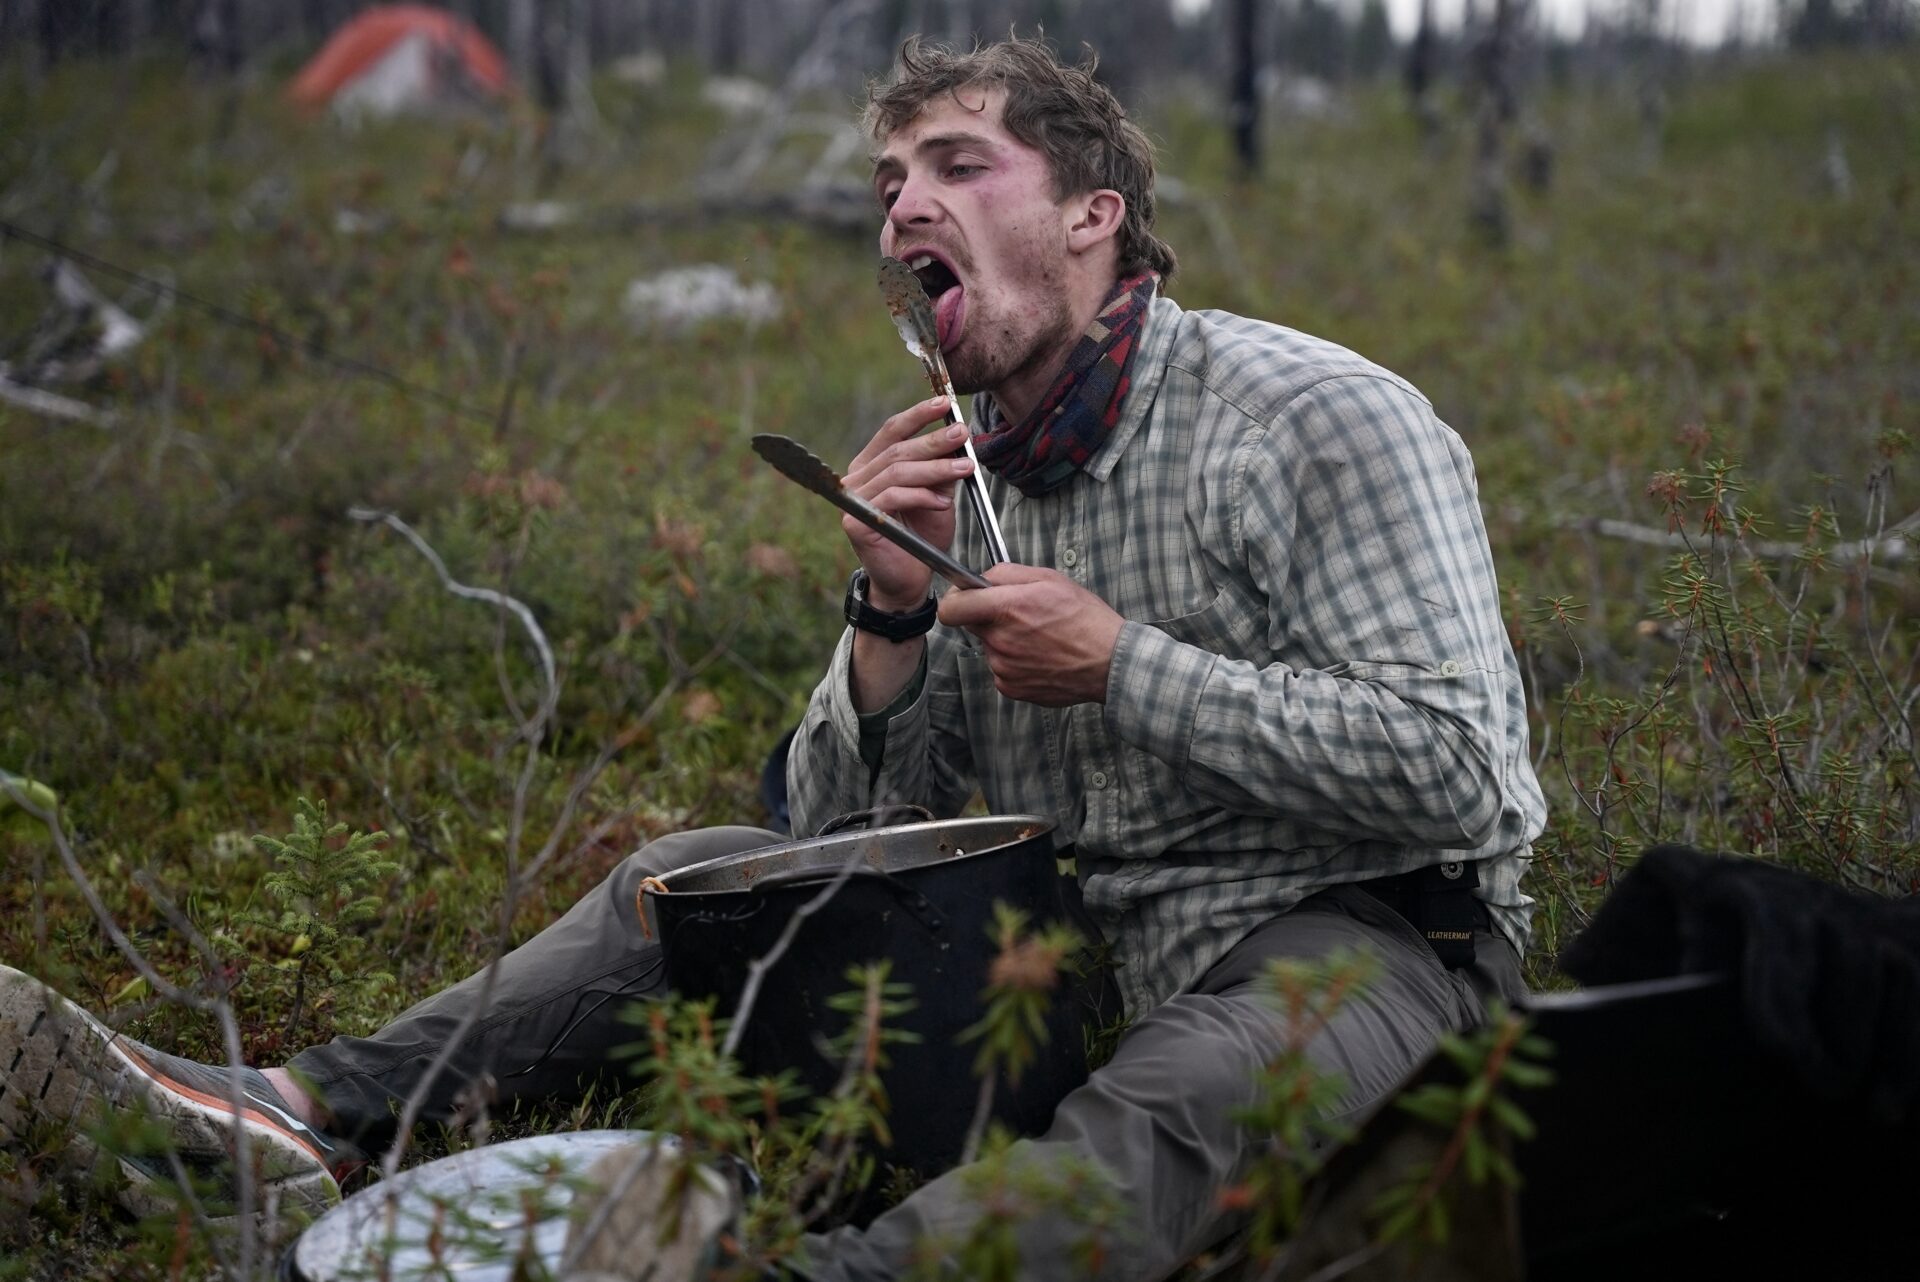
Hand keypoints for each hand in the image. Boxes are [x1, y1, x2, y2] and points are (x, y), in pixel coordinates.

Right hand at [843, 397, 972, 610]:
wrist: (909, 581)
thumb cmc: (921, 537)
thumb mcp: (937, 496)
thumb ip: (941, 470)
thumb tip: (958, 439)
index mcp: (871, 466)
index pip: (892, 431)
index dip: (917, 415)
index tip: (944, 404)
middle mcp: (856, 479)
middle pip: (897, 450)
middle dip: (934, 440)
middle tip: (962, 434)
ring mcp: (852, 500)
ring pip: (897, 472)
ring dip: (935, 468)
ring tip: (964, 467)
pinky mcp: (855, 522)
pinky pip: (893, 498)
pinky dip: (922, 496)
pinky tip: (943, 501)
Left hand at [937, 564, 1125, 705]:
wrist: (1110, 663)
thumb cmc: (1086, 620)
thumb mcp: (1050, 579)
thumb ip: (1008, 573)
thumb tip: (983, 578)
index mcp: (1008, 609)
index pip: (952, 608)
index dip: (956, 600)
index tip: (965, 598)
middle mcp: (1001, 640)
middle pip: (972, 625)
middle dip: (988, 617)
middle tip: (1019, 615)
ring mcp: (1004, 667)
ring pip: (990, 647)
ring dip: (1005, 640)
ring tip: (1039, 638)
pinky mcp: (1011, 687)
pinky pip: (1001, 669)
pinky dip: (1015, 662)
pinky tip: (1040, 656)